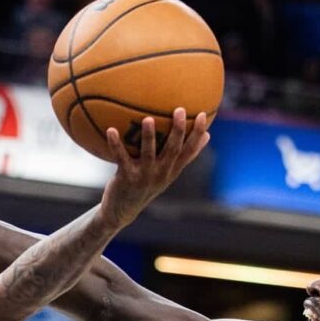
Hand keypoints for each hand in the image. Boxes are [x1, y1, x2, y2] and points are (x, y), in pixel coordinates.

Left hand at [100, 109, 210, 229]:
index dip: (197, 133)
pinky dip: (115, 144)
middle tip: (180, 110)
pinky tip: (111, 130)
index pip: (189, 150)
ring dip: (149, 136)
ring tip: (147, 119)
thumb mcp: (168, 173)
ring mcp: (144, 176)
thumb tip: (208, 135)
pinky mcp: (126, 177)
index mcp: (172, 170)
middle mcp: (161, 173)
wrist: (122, 211)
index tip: (203, 114)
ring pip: (148, 153)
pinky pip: (121, 157)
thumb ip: (185, 156)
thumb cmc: (146, 186)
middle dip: (178, 130)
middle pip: (173, 150)